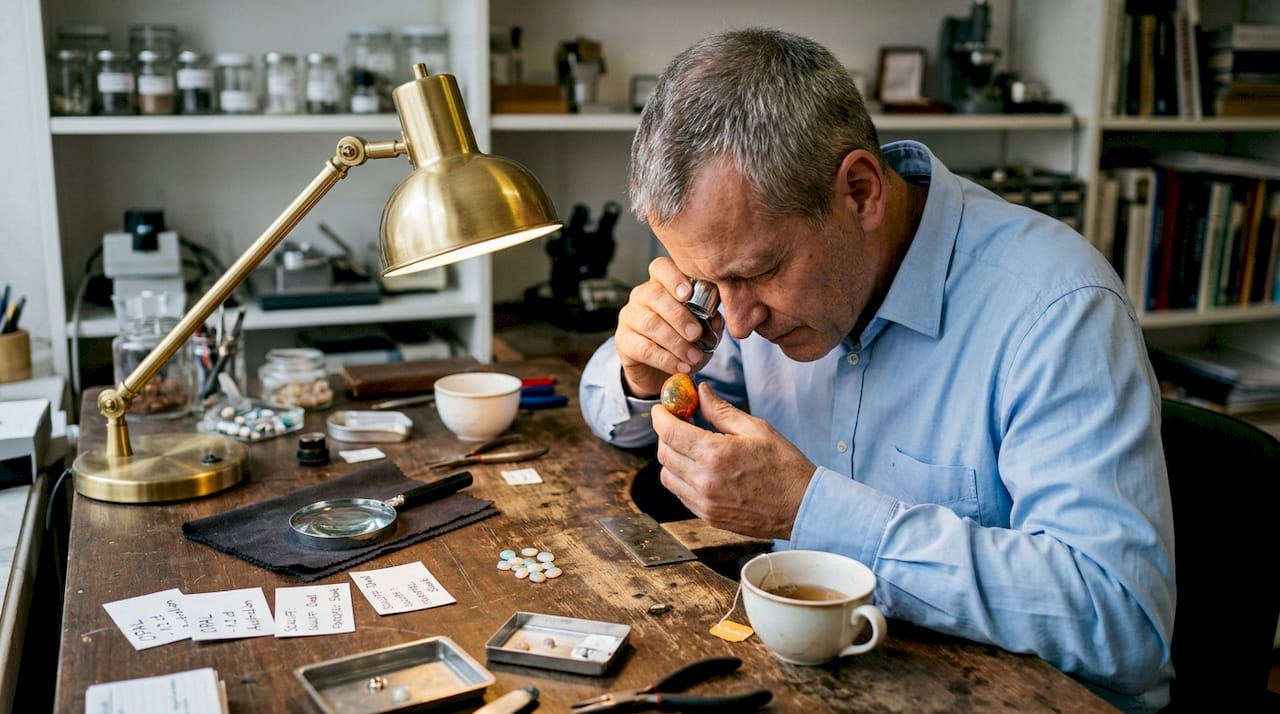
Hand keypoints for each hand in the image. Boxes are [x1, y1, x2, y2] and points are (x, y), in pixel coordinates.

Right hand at [614, 257, 721, 397]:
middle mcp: (642, 295)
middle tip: (696, 334)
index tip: (688, 294)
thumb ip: (710, 321)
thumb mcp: (702, 329)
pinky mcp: (623, 341)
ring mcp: (630, 317)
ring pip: (650, 324)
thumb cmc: (683, 340)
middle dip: (679, 316)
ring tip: (693, 357)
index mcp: (662, 283)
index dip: (674, 277)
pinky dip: (666, 359)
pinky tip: (681, 367)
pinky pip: (644, 348)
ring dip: (676, 342)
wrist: (659, 370)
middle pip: (655, 295)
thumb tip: (715, 319)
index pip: (661, 268)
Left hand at [652, 382, 814, 538]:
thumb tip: (700, 391)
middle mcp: (704, 481)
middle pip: (664, 453)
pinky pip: (681, 493)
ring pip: (667, 476)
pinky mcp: (708, 517)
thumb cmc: (784, 465)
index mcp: (715, 454)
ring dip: (672, 457)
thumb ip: (721, 410)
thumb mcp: (756, 428)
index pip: (669, 432)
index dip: (660, 416)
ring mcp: (704, 503)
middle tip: (679, 423)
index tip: (662, 408)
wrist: (802, 506)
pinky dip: (682, 478)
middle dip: (666, 434)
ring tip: (691, 447)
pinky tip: (700, 468)